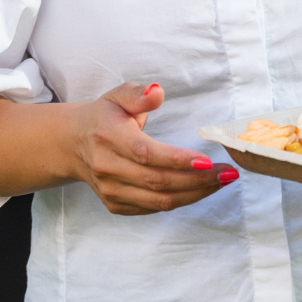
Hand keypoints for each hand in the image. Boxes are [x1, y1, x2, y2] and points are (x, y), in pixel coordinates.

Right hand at [70, 82, 235, 215]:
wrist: (74, 143)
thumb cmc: (105, 116)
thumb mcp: (118, 95)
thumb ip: (139, 93)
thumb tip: (158, 92)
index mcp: (108, 137)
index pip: (147, 154)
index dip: (178, 160)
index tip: (208, 160)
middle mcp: (107, 168)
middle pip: (158, 182)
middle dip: (198, 180)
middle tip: (228, 172)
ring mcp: (110, 190)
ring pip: (159, 201)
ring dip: (195, 194)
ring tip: (222, 182)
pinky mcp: (115, 205)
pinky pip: (153, 208)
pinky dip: (180, 201)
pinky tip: (200, 189)